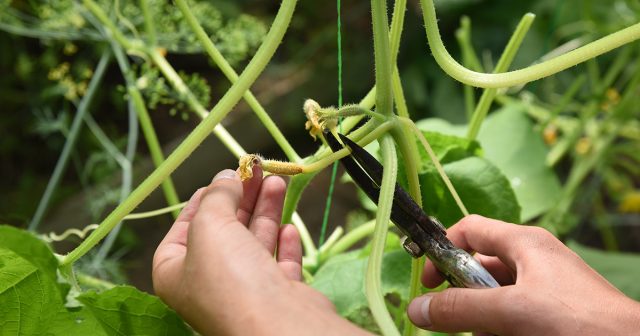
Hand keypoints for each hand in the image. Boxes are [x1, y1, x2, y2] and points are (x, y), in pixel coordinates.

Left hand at [152, 168, 368, 335]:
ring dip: (266, 210)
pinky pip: (278, 265)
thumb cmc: (231, 279)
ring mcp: (244, 293)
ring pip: (253, 243)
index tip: (222, 176)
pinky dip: (283, 244)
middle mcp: (208, 285)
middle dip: (241, 197)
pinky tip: (289, 227)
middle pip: (224, 231)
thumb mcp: (211, 225)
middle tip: (257, 168)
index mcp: (176, 274)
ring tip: (277, 181)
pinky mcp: (277, 297)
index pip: (183, 229)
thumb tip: (226, 177)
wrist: (278, 327)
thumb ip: (217, 196)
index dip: (202, 199)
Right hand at [407, 215, 639, 334]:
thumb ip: (461, 309)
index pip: (469, 230)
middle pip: (479, 270)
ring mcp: (544, 289)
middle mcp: (533, 261)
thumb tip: (417, 309)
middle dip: (466, 298)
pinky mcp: (551, 314)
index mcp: (524, 243)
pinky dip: (503, 330)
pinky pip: (514, 318)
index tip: (429, 283)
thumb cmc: (579, 322)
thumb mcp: (513, 311)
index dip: (443, 250)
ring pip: (495, 300)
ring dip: (485, 321)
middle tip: (465, 322)